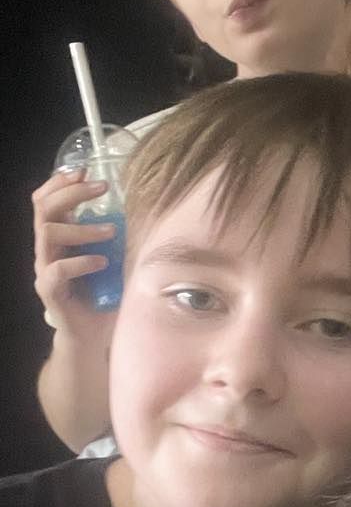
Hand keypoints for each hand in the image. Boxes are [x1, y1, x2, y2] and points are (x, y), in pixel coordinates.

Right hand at [33, 168, 117, 332]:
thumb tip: (151, 210)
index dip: (60, 182)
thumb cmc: (105, 296)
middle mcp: (48, 250)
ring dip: (82, 226)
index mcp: (59, 238)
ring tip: (111, 230)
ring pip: (48, 232)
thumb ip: (121, 237)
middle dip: (71, 192)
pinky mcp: (49, 291)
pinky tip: (101, 262)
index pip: (46, 200)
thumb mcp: (116, 259)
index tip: (84, 168)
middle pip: (44, 208)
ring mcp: (45, 269)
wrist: (92, 338)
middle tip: (101, 187)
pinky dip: (80, 261)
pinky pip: (57, 270)